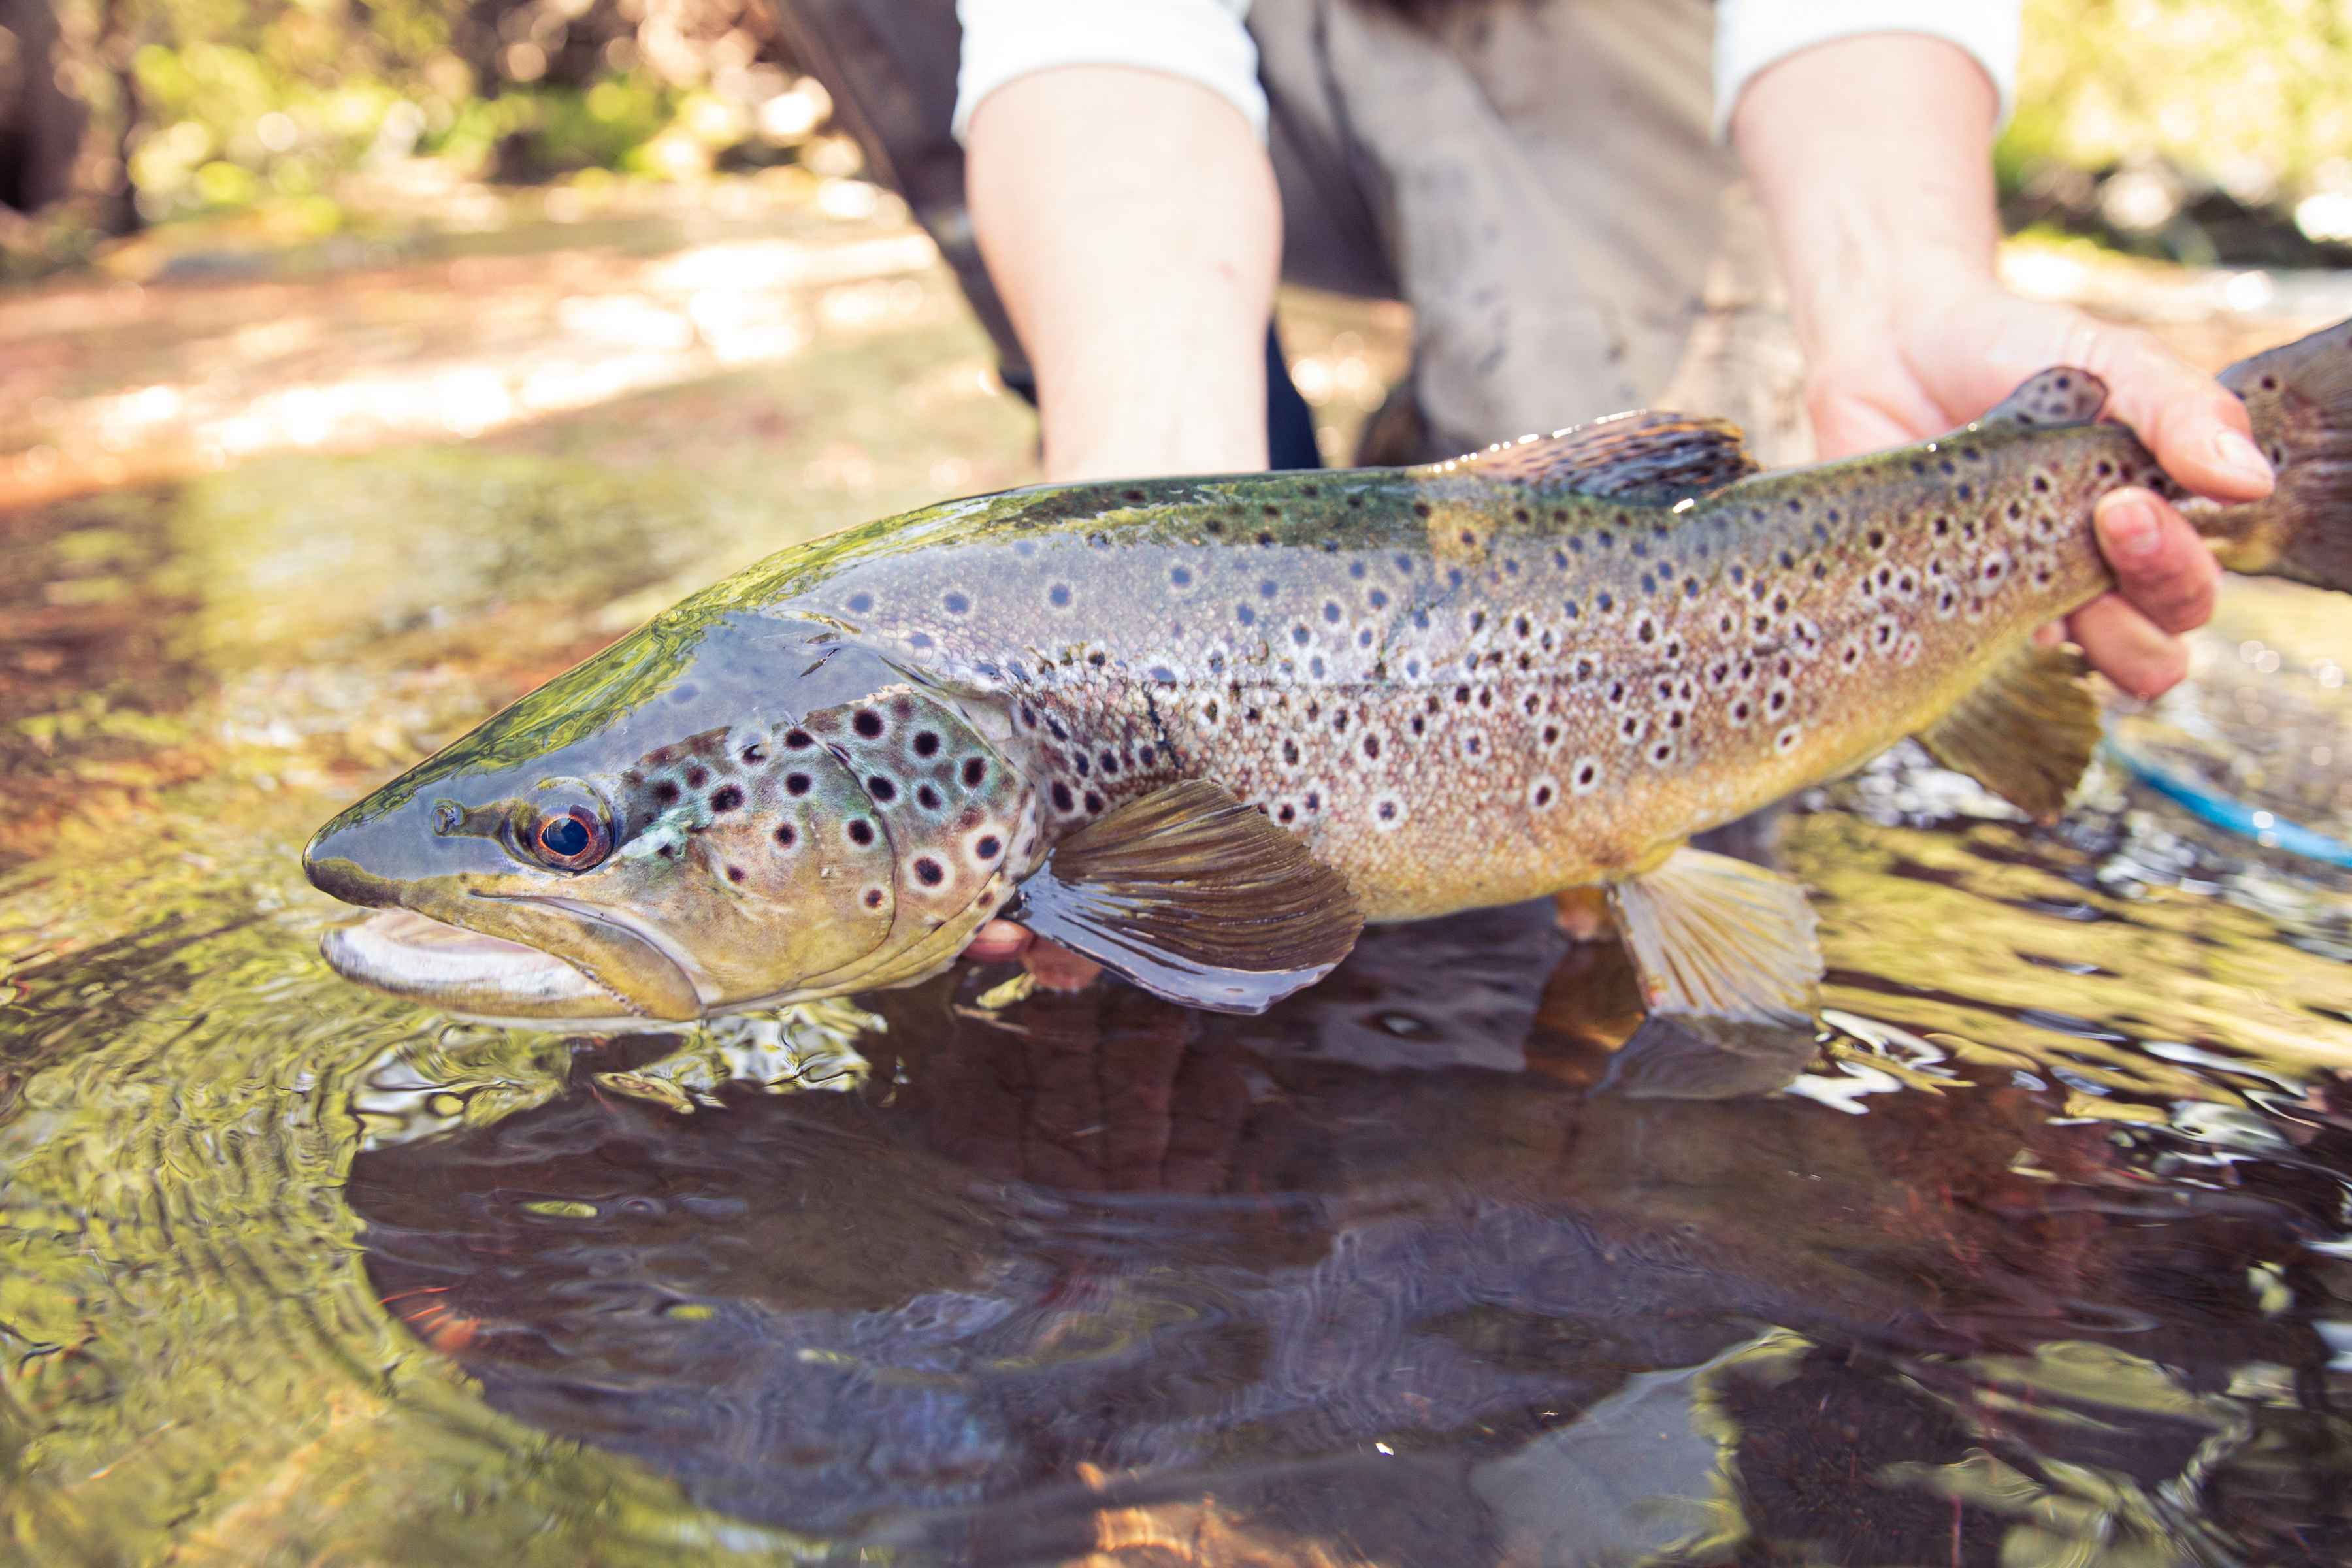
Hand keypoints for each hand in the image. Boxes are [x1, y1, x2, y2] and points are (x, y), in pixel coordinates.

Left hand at [1803, 278, 2273, 698]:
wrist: (1889, 347)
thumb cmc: (2006, 350)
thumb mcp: (2108, 359)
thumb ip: (2181, 409)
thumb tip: (2252, 481)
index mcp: (2142, 522)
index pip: (2190, 588)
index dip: (2175, 563)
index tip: (2126, 501)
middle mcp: (2087, 573)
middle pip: (2155, 641)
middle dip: (2149, 592)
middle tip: (2106, 520)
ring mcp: (2014, 598)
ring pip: (2076, 667)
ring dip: (2082, 637)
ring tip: (2037, 568)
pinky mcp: (1944, 608)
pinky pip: (1973, 662)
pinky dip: (1975, 641)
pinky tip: (1954, 588)